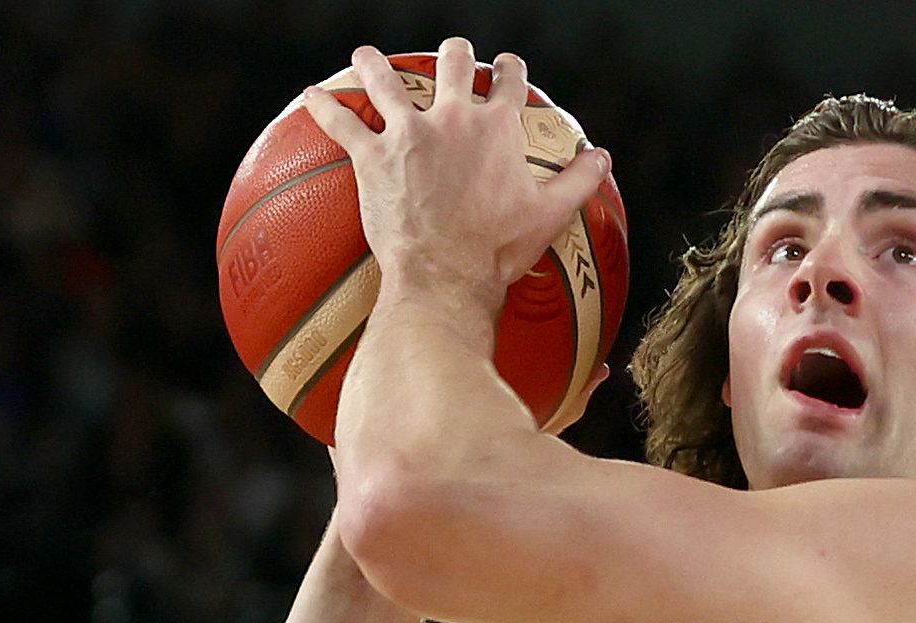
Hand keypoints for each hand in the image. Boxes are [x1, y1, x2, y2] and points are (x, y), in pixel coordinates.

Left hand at [303, 39, 611, 311]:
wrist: (448, 275)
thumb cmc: (499, 251)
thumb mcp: (551, 215)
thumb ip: (579, 180)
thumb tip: (603, 157)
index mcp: (496, 128)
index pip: (507, 82)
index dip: (509, 69)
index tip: (506, 66)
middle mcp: (452, 118)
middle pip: (453, 65)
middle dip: (454, 54)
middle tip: (451, 54)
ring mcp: (409, 133)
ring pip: (388, 80)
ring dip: (376, 64)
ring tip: (366, 56)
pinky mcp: (372, 156)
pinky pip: (341, 123)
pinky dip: (324, 107)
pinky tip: (312, 96)